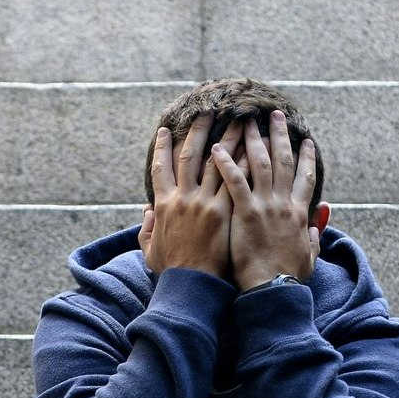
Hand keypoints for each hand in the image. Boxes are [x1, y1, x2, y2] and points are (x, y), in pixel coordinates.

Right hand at [139, 111, 232, 279]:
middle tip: (208, 111)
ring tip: (239, 122)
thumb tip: (145, 213)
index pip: (160, 167)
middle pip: (190, 156)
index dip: (161, 147)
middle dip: (199, 131)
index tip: (165, 130)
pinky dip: (244, 164)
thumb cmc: (171, 271)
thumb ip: (146, 229)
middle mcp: (183, 198)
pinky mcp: (224, 212)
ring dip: (228, 140)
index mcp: (163, 204)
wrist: (190, 286)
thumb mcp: (149, 249)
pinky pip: (236, 182)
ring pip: (217, 163)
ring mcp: (204, 203)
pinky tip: (253, 149)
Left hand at [213, 110, 321, 292]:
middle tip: (274, 114)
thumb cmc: (287, 279)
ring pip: (259, 163)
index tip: (305, 140)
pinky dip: (226, 163)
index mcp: (299, 213)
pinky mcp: (245, 213)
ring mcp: (265, 206)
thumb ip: (313, 237)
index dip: (306, 156)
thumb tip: (317, 225)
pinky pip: (234, 181)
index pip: (305, 177)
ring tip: (245, 120)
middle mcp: (284, 203)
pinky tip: (217, 148)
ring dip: (253, 138)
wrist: (272, 291)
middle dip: (279, 134)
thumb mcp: (309, 257)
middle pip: (283, 160)